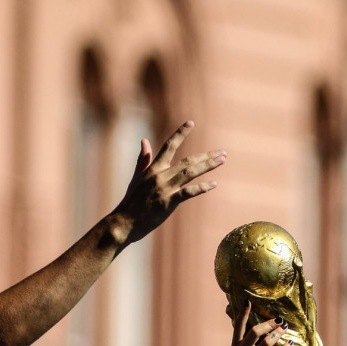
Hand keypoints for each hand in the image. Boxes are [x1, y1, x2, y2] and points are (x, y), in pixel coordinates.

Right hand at [114, 121, 224, 244]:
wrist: (124, 222)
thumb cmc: (131, 202)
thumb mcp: (137, 178)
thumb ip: (143, 159)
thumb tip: (144, 141)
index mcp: (153, 168)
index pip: (169, 145)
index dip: (180, 133)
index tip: (191, 122)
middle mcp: (160, 175)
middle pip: (187, 160)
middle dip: (206, 156)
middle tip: (223, 152)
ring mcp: (164, 188)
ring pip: (190, 172)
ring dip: (208, 165)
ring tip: (222, 160)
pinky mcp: (168, 202)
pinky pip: (188, 192)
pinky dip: (201, 188)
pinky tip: (214, 184)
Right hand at [228, 302, 292, 345]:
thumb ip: (245, 340)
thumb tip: (258, 326)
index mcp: (235, 345)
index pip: (238, 326)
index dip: (243, 314)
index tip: (248, 302)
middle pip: (255, 332)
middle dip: (268, 324)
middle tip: (278, 320)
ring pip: (267, 342)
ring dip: (278, 333)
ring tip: (285, 328)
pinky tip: (291, 344)